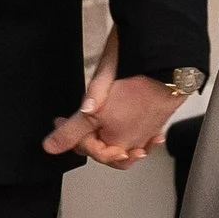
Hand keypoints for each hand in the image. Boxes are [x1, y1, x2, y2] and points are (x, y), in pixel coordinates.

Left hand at [43, 43, 178, 168]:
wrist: (166, 65)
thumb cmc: (135, 83)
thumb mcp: (93, 106)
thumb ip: (72, 130)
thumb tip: (52, 146)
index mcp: (117, 143)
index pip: (87, 149)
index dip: (69, 135)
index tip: (60, 122)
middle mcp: (134, 142)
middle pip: (109, 152)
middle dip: (92, 142)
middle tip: (79, 126)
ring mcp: (147, 130)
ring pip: (127, 146)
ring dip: (112, 141)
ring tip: (101, 133)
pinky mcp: (157, 118)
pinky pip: (143, 135)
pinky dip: (134, 134)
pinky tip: (129, 128)